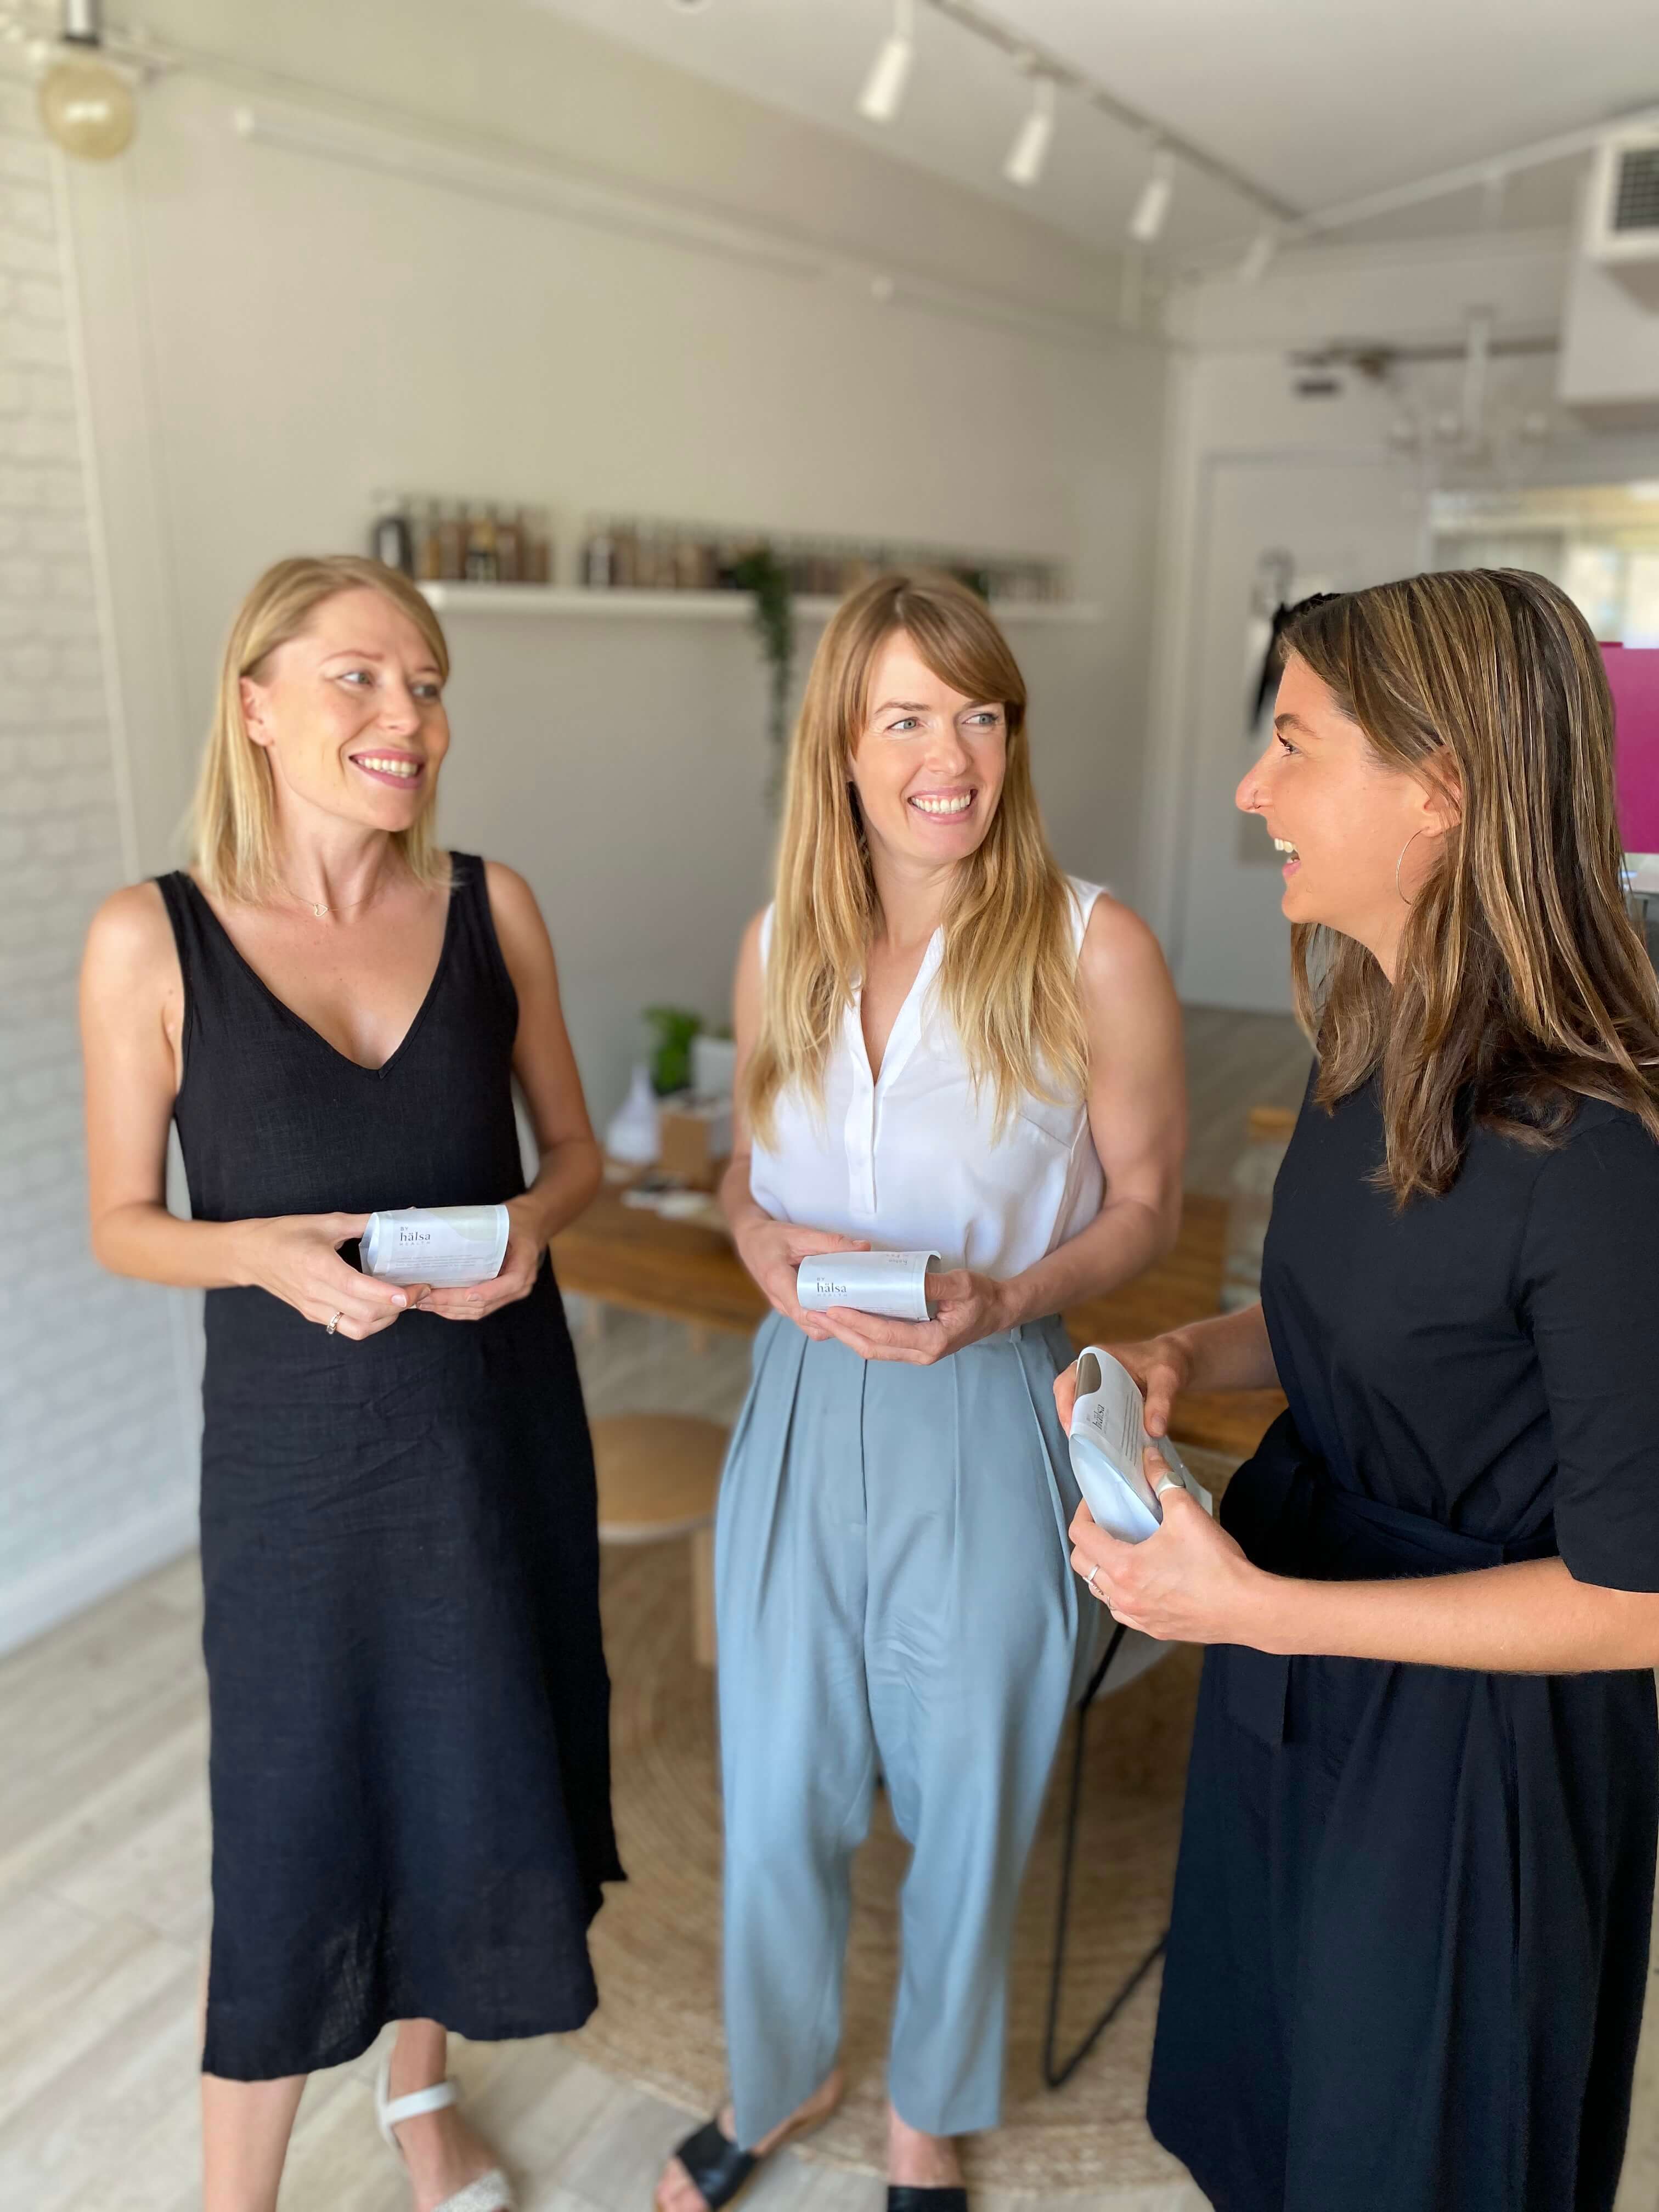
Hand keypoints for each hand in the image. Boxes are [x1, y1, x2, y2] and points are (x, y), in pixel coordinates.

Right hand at [242, 1212, 414, 1340]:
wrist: (249, 1254)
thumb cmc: (285, 1233)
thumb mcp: (325, 1222)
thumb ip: (363, 1223)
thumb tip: (397, 1218)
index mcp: (319, 1267)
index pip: (359, 1289)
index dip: (389, 1294)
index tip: (413, 1290)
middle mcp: (316, 1293)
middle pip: (365, 1314)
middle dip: (398, 1307)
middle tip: (418, 1291)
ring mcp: (314, 1308)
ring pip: (357, 1329)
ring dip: (385, 1319)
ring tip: (401, 1301)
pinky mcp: (313, 1315)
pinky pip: (346, 1327)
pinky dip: (369, 1321)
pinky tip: (380, 1305)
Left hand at [417, 1193, 546, 1321]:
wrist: (532, 1225)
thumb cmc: (517, 1220)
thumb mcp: (506, 1218)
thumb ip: (484, 1228)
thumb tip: (443, 1229)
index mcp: (525, 1263)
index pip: (510, 1283)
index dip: (488, 1291)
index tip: (467, 1294)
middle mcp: (519, 1285)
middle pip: (486, 1303)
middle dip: (454, 1303)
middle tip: (426, 1297)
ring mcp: (509, 1294)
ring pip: (479, 1311)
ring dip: (451, 1309)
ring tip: (425, 1303)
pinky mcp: (498, 1296)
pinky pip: (478, 1309)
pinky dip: (456, 1310)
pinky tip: (437, 1305)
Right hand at [731, 1215, 870, 1341]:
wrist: (749, 1240)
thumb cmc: (771, 1236)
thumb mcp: (800, 1233)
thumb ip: (831, 1242)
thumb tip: (863, 1249)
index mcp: (777, 1281)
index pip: (802, 1311)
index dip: (827, 1317)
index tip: (851, 1308)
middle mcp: (778, 1300)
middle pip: (810, 1326)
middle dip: (836, 1324)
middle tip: (861, 1309)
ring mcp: (782, 1306)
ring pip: (810, 1326)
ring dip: (832, 1322)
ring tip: (855, 1307)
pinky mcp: (788, 1305)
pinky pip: (807, 1319)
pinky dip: (825, 1316)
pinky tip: (842, 1303)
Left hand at [815, 1269, 1011, 1365]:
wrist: (998, 1311)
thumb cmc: (982, 1296)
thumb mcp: (962, 1285)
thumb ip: (934, 1284)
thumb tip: (906, 1278)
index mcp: (931, 1341)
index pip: (885, 1334)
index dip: (856, 1322)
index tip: (833, 1308)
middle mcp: (921, 1353)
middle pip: (871, 1347)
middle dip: (841, 1331)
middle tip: (814, 1314)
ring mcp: (916, 1353)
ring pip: (873, 1349)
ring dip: (846, 1334)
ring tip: (821, 1317)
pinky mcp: (913, 1348)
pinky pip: (881, 1344)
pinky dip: (859, 1333)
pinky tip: (844, 1320)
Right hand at [1052, 1329, 1192, 1438]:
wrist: (1177, 1357)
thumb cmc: (1169, 1359)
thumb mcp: (1167, 1377)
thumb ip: (1161, 1401)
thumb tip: (1154, 1431)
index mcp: (1097, 1358)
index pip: (1068, 1381)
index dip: (1065, 1405)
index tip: (1074, 1429)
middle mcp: (1091, 1370)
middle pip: (1068, 1396)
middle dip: (1072, 1420)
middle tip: (1083, 1445)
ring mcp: (1098, 1384)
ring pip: (1079, 1406)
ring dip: (1084, 1426)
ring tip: (1093, 1448)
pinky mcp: (1107, 1397)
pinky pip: (1095, 1412)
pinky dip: (1098, 1427)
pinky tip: (1108, 1444)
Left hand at [1070, 1459, 1265, 1645]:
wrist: (1247, 1608)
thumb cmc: (1217, 1565)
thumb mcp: (1188, 1513)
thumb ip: (1163, 1481)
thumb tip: (1150, 1457)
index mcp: (1125, 1567)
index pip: (1080, 1537)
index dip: (1083, 1513)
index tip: (1097, 1504)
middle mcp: (1124, 1596)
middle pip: (1082, 1565)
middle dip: (1088, 1541)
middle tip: (1107, 1525)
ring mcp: (1138, 1617)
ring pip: (1100, 1591)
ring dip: (1102, 1569)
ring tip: (1123, 1549)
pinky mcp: (1154, 1629)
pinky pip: (1122, 1611)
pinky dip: (1122, 1593)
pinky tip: (1141, 1579)